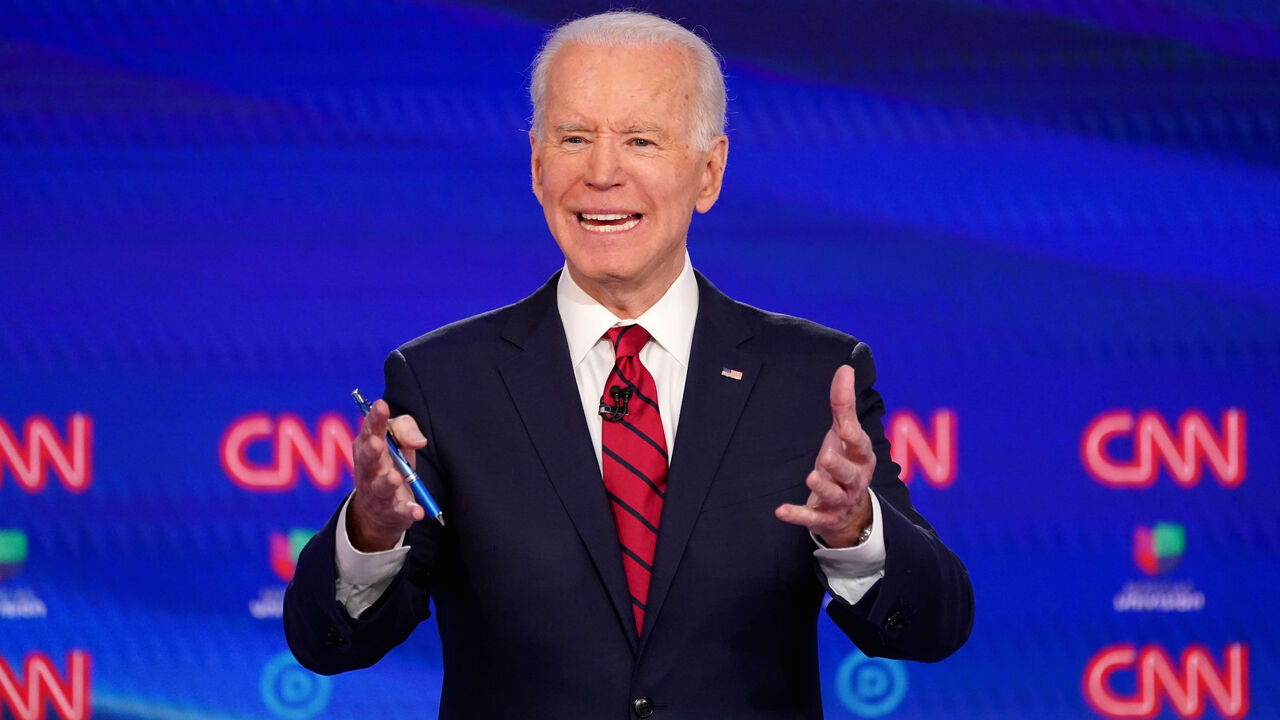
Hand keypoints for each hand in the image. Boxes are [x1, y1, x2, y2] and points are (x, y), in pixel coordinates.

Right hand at [348, 399, 428, 551]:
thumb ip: (405, 430)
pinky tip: (416, 511)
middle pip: (368, 459)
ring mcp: (378, 492)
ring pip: (381, 487)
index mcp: (368, 446)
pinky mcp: (392, 512)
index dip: (375, 418)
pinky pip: (400, 512)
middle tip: (377, 443)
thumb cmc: (389, 463)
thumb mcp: (396, 442)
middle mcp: (369, 469)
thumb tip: (420, 441)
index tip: (381, 405)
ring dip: (387, 482)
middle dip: (371, 451)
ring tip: (394, 477)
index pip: (370, 430)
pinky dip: (408, 512)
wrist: (378, 511)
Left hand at [775, 365, 874, 547]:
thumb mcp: (845, 434)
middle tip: (825, 456)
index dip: (852, 436)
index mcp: (861, 457)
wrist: (850, 512)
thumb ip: (843, 404)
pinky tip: (780, 511)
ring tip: (811, 476)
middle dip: (839, 466)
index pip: (859, 444)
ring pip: (834, 496)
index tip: (842, 426)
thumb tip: (845, 368)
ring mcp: (840, 501)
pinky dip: (797, 515)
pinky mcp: (824, 518)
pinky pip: (811, 518)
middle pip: (850, 474)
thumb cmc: (846, 462)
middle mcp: (854, 480)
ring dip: (823, 488)